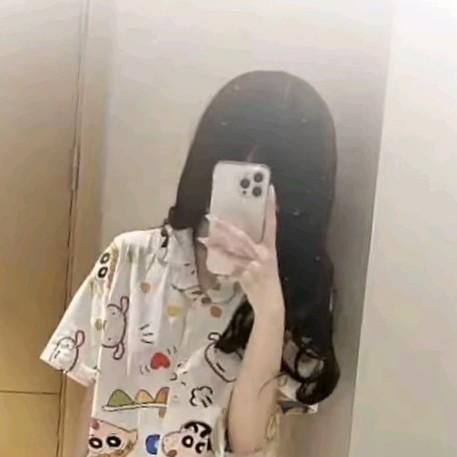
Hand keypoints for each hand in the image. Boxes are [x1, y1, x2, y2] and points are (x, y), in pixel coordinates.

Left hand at [200, 186, 283, 316]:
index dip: (271, 206)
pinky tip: (212, 264)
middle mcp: (263, 254)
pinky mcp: (246, 276)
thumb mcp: (265, 261)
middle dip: (226, 227)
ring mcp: (255, 265)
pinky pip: (230, 269)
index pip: (272, 223)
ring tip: (204, 239)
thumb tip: (235, 236)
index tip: (270, 190)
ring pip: (232, 252)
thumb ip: (253, 249)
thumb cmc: (267, 281)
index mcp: (270, 248)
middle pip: (242, 236)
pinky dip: (221, 267)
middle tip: (213, 218)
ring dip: (217, 246)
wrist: (270, 304)